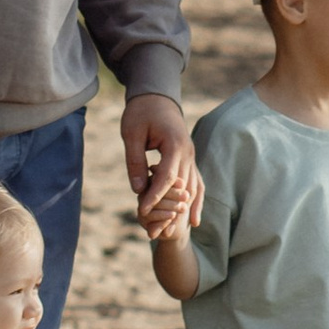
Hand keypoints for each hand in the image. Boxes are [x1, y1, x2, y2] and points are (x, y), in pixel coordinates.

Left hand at [121, 91, 193, 234]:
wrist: (157, 96)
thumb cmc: (141, 112)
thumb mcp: (131, 133)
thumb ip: (135, 160)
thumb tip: (137, 189)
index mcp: (174, 144)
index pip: (166, 177)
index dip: (154, 196)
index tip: (141, 211)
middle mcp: (188, 153)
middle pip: (182, 187)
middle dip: (168, 210)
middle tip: (155, 232)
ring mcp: (191, 156)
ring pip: (194, 188)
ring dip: (185, 211)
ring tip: (172, 232)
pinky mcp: (189, 159)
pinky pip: (197, 183)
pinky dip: (197, 201)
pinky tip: (194, 220)